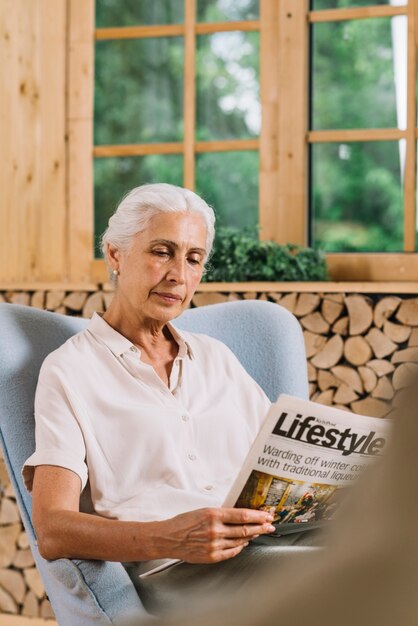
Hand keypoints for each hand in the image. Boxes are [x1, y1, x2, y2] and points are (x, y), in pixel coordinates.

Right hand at [159, 507, 275, 563]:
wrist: (169, 538)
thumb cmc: (184, 522)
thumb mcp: (203, 511)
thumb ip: (222, 513)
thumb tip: (241, 515)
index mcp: (213, 515)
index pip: (242, 515)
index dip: (257, 516)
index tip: (267, 515)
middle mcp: (215, 530)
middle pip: (245, 529)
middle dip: (260, 527)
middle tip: (270, 525)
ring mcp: (214, 545)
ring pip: (240, 541)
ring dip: (251, 536)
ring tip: (258, 532)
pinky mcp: (212, 557)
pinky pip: (232, 552)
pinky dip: (240, 546)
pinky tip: (244, 543)